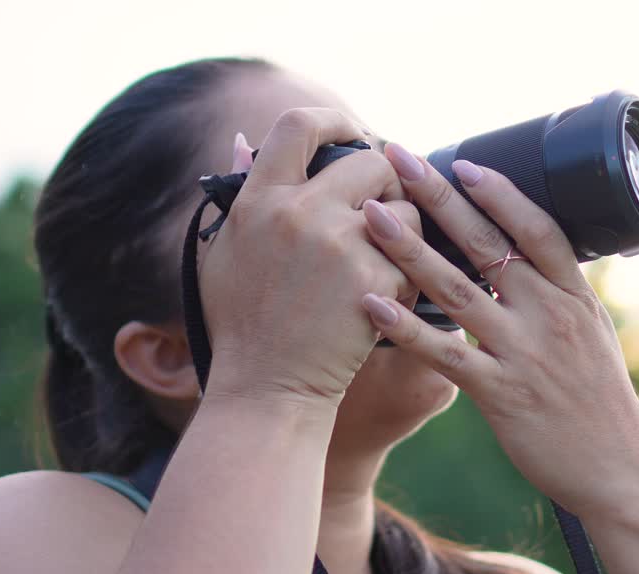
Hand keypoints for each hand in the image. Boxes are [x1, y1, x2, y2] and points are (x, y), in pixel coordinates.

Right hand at [197, 110, 419, 416]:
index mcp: (258, 200)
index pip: (297, 125)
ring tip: (386, 260)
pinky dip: (409, 275)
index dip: (335, 120)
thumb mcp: (223, 253)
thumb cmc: (244, 325)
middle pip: (372, 161)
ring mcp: (338, 245)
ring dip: (407, 231)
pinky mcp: (373, 279)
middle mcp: (297, 213)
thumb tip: (241, 139)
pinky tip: (389, 296)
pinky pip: (415, 257)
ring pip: (404, 209)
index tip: (355, 133)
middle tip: (386, 212)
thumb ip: (239, 194)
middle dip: (389, 183)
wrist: (269, 388)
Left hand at [358, 145, 638, 515]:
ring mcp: (524, 353)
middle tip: (399, 157)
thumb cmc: (601, 403)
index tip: (462, 162)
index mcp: (574, 297)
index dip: (499, 192)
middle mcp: (550, 316)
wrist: (619, 468)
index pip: (537, 229)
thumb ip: (559, 295)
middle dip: (440, 197)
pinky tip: (370, 303)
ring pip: (458, 290)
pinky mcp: (500, 394)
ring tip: (369, 216)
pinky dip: (405, 327)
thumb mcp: (593, 335)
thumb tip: (527, 258)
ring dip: (410, 249)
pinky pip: (444, 354)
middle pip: (489, 245)